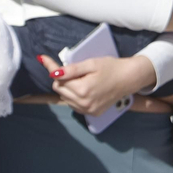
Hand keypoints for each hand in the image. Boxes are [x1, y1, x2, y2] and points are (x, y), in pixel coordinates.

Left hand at [39, 53, 155, 116]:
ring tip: (81, 79)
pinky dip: (74, 96)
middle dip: (62, 79)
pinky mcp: (92, 114)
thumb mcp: (91, 64)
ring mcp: (88, 111)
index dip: (51, 68)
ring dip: (68, 88)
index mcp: (83, 90)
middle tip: (72, 70)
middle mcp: (84, 104)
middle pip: (60, 90)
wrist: (128, 79)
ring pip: (65, 98)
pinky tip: (84, 89)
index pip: (58, 81)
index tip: (43, 58)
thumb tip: (53, 73)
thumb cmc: (111, 68)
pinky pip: (74, 105)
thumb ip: (71, 69)